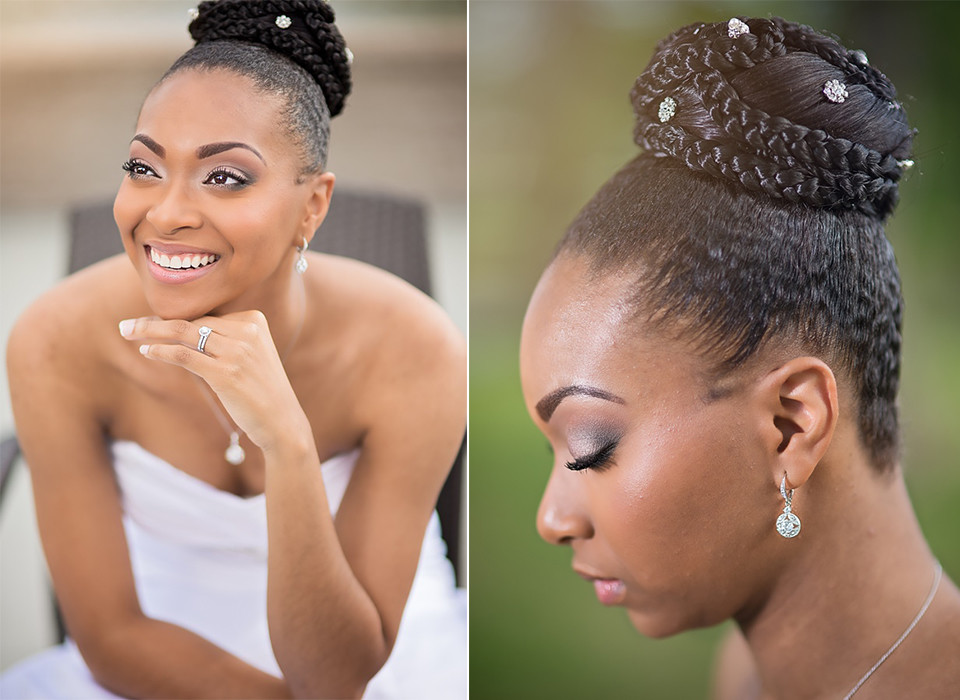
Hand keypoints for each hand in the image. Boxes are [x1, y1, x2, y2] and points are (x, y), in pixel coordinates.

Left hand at [119, 311, 307, 450]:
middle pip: (192, 321)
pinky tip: (146, 351)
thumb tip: (179, 331)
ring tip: (126, 332)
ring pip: (184, 333)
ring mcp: (238, 351)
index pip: (205, 317)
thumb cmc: (261, 390)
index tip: (148, 323)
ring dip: (150, 331)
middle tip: (126, 325)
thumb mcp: (250, 356)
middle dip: (155, 323)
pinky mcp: (226, 373)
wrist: (282, 421)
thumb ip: (224, 340)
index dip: (174, 320)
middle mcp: (248, 331)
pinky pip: (185, 355)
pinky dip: (161, 351)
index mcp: (255, 320)